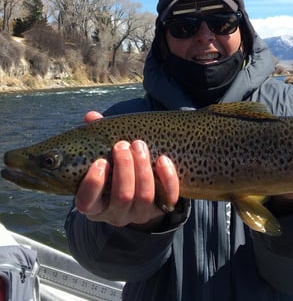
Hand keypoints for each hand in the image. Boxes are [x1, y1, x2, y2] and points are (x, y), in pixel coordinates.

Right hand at [74, 112, 179, 227]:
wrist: (140, 188)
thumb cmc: (115, 167)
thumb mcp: (103, 156)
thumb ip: (96, 138)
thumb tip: (91, 116)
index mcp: (95, 203)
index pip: (87, 203)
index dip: (93, 184)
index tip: (100, 161)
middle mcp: (116, 213)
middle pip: (122, 197)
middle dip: (124, 168)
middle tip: (122, 145)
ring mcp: (140, 212)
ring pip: (144, 196)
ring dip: (143, 168)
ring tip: (139, 144)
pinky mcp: (162, 207)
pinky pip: (168, 197)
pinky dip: (167, 177)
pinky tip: (162, 159)